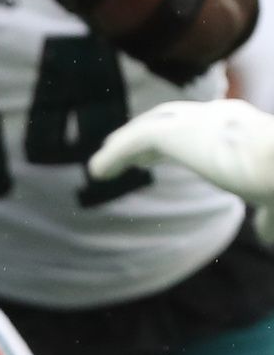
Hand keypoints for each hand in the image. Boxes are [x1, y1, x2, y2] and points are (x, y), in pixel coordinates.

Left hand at [89, 99, 273, 240]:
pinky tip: (97, 171)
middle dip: (150, 133)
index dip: (183, 138)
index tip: (166, 152)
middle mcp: (218, 116)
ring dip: (125, 143)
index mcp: (244, 127)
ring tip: (105, 160)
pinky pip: (134, 141)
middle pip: (172, 118)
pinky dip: (114, 155)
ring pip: (149, 126)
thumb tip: (266, 239)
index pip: (204, 126)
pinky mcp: (175, 132)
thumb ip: (268, 217)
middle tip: (134, 154)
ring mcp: (195, 119)